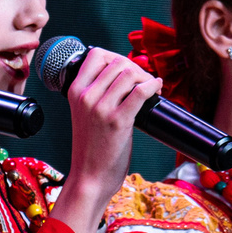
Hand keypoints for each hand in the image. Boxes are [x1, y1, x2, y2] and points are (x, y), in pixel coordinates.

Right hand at [50, 46, 162, 232]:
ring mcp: (100, 108)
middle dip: (136, 68)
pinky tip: (156, 90)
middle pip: (117, 62)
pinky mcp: (118, 121)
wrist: (89, 178)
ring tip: (151, 88)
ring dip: (146, 77)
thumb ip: (98, 94)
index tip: (128, 69)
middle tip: (144, 81)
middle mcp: (86, 96)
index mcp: (75, 91)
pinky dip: (152, 86)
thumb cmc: (91, 149)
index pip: (96, 54)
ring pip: (129, 73)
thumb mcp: (85, 114)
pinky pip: (140, 92)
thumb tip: (125, 75)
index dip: (117, 57)